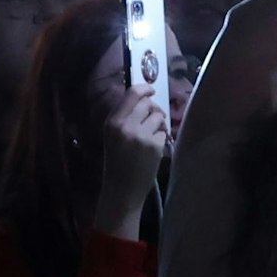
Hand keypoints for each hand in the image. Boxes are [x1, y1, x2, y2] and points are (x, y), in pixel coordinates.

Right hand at [94, 85, 166, 239]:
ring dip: (158, 125)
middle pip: (148, 103)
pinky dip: (161, 138)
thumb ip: (126, 117)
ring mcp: (141, 134)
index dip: (145, 89)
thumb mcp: (114, 136)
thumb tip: (146, 99)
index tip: (151, 90)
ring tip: (149, 139)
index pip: (132, 94)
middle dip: (153, 109)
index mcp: (112, 122)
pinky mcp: (155, 144)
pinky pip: (164, 132)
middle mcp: (126, 125)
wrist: (122, 187)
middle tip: (152, 120)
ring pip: (159, 117)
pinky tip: (152, 150)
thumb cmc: (118, 160)